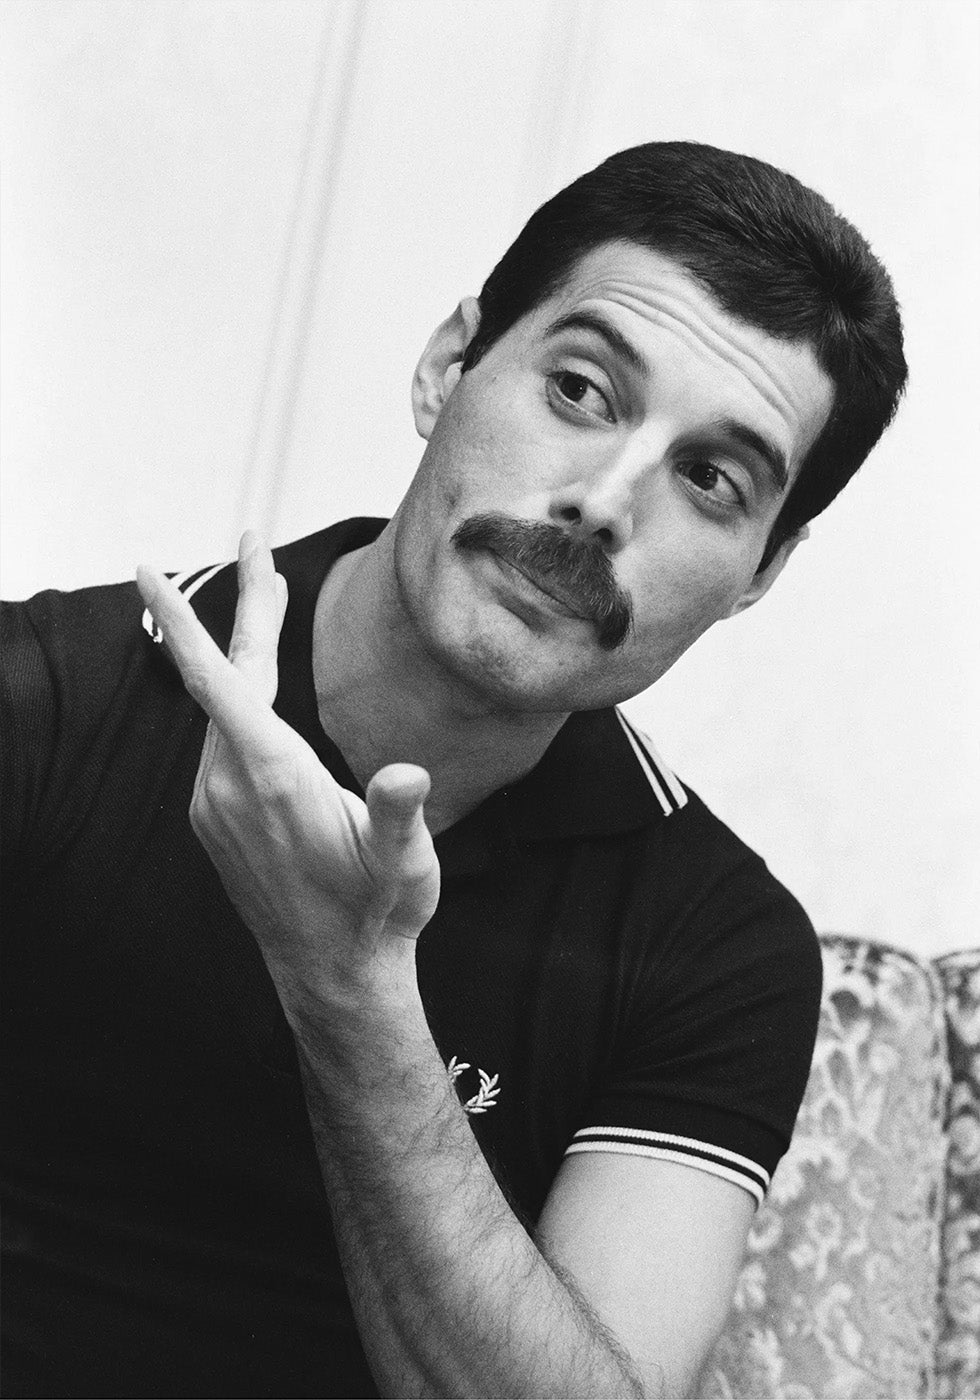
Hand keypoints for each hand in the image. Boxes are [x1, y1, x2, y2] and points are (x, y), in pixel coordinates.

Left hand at [136, 533, 440, 1009]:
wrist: (334, 976)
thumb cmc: (377, 913)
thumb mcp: (404, 864)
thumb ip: (399, 814)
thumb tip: (406, 773)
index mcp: (270, 776)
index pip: (216, 680)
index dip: (182, 620)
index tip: (147, 568)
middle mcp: (227, 784)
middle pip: (225, 676)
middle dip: (245, 609)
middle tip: (256, 548)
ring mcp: (213, 803)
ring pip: (221, 708)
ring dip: (242, 656)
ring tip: (269, 604)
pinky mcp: (213, 819)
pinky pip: (217, 740)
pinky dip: (234, 700)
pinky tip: (254, 695)